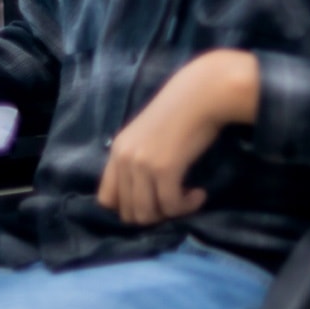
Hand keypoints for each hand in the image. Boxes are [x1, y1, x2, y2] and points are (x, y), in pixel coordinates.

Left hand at [97, 49, 259, 225]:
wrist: (203, 93)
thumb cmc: (182, 110)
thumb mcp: (148, 135)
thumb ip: (138, 158)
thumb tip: (143, 191)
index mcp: (117, 151)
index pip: (106, 199)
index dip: (129, 208)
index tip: (153, 202)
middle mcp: (124, 159)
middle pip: (127, 212)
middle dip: (154, 215)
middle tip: (175, 202)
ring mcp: (142, 165)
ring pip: (147, 214)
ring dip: (171, 213)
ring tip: (188, 199)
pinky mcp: (164, 169)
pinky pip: (171, 205)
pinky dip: (186, 206)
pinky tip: (200, 194)